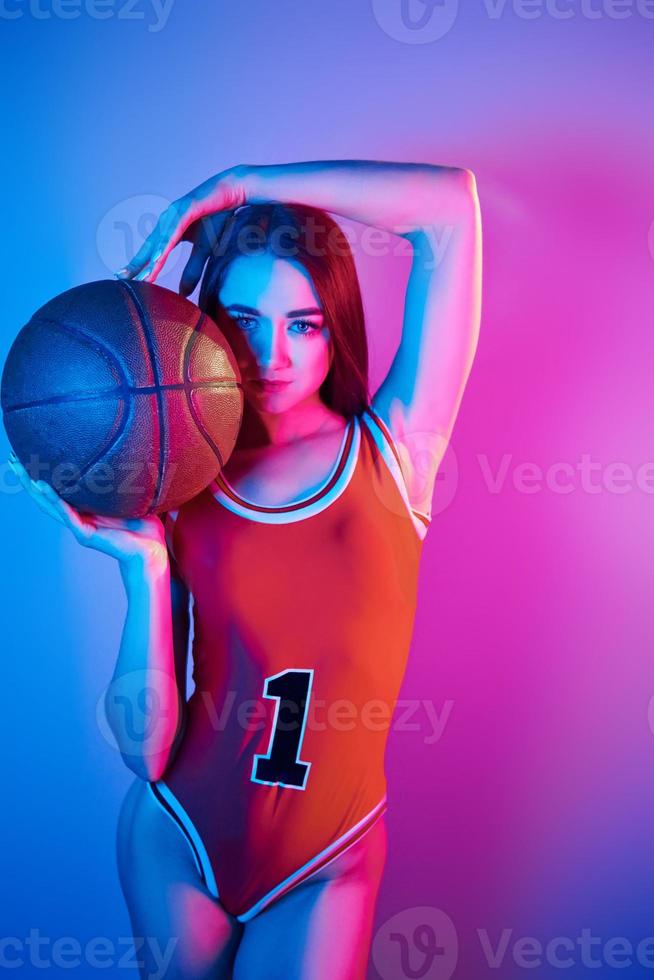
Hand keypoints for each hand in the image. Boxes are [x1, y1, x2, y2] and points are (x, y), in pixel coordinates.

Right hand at [8, 452, 167, 569]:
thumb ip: (122, 481)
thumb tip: (130, 451)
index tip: (31, 455)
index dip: (44, 474)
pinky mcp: (85, 535)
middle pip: (46, 496)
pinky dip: (55, 500)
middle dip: (28, 478)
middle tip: (13, 458)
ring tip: (21, 470)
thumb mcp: (130, 497)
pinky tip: (44, 486)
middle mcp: (78, 517)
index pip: (59, 489)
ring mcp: (79, 527)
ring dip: (34, 488)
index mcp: (86, 509)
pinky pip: (67, 514)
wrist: (152, 550)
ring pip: (50, 505)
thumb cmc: (144, 525)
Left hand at [115, 165, 248, 290]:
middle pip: (150, 247)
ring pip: (160, 240)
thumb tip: (182, 293)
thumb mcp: (204, 249)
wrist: (232, 191)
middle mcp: (168, 221)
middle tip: (120, 279)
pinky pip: (174, 229)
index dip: (140, 266)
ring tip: (141, 277)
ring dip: (150, 259)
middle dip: (136, 264)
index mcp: (169, 230)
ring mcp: (175, 213)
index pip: (152, 252)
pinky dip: (166, 243)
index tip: (126, 281)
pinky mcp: (186, 208)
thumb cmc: (218, 217)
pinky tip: (158, 256)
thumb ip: (193, 269)